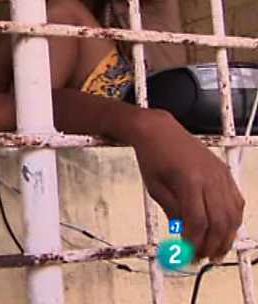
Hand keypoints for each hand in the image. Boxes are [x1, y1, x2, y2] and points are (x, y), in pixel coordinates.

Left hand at [132, 110, 243, 261]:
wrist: (159, 131)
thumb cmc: (152, 158)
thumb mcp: (155, 188)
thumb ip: (173, 211)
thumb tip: (185, 235)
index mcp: (188, 181)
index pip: (198, 221)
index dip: (194, 241)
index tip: (187, 254)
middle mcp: (209, 177)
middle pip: (220, 220)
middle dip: (212, 244)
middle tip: (202, 258)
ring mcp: (220, 174)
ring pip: (233, 213)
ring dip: (226, 236)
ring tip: (215, 251)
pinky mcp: (224, 172)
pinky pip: (236, 200)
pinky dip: (232, 219)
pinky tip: (224, 230)